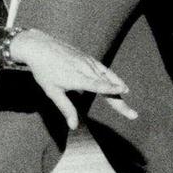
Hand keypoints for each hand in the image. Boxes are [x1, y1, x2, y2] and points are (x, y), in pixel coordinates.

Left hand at [7, 28, 137, 129]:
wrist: (39, 46)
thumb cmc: (44, 71)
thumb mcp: (52, 92)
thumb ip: (66, 108)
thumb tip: (73, 126)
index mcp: (77, 78)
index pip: (97, 85)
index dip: (110, 88)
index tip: (123, 91)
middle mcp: (85, 69)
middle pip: (107, 85)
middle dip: (120, 100)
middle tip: (133, 114)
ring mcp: (87, 61)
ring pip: (107, 76)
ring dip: (119, 88)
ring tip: (128, 98)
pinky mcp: (87, 57)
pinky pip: (103, 68)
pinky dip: (112, 76)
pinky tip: (118, 83)